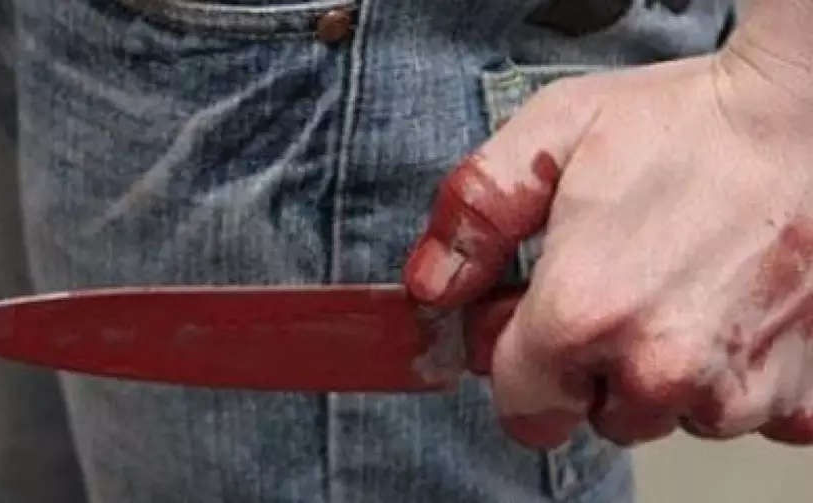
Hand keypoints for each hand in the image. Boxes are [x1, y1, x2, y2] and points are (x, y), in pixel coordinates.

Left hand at [404, 44, 812, 447]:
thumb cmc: (686, 122)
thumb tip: (433, 287)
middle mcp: (660, 369)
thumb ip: (474, 217)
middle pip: (595, 415)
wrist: (809, 116)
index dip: (520, 362)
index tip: (537, 320)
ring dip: (664, 371)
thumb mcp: (550, 138)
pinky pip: (750, 414)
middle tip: (618, 286)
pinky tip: (734, 306)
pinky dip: (736, 372)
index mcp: (582, 316)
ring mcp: (741, 389)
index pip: (520, 409)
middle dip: (592, 366)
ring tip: (681, 286)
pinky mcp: (804, 393)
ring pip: (671, 416)